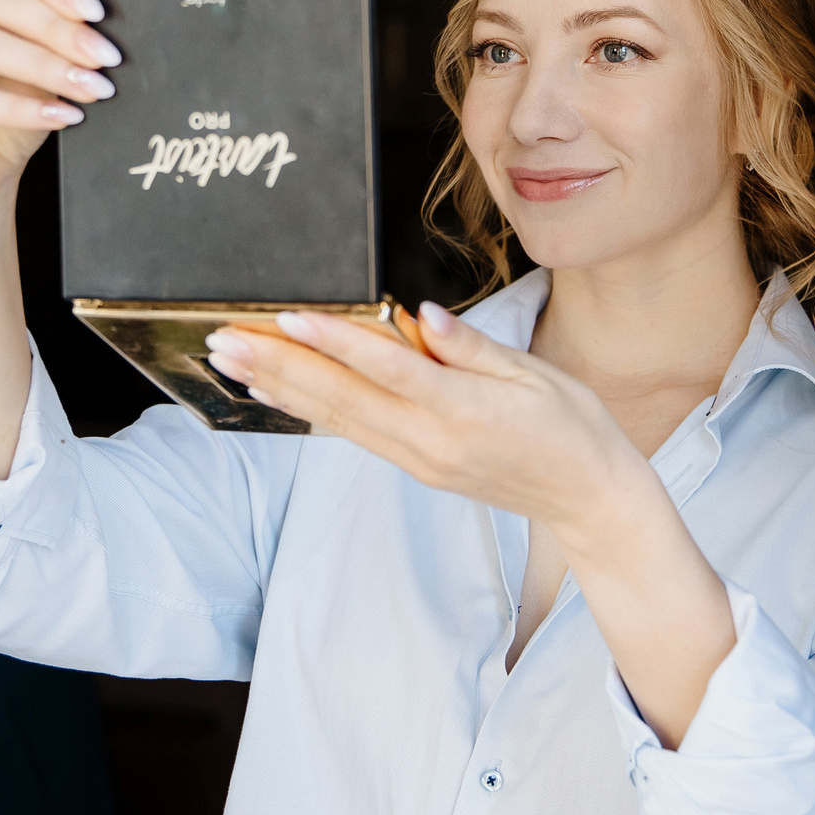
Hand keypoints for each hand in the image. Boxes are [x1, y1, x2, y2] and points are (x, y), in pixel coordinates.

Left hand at [208, 301, 736, 745]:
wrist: (591, 499)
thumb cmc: (573, 426)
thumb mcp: (535, 375)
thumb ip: (471, 347)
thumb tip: (421, 315)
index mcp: (464, 411)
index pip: (386, 370)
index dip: (333, 342)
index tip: (286, 317)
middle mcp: (431, 441)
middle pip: (342, 398)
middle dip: (278, 366)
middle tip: (223, 340)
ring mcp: (419, 461)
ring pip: (338, 419)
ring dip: (281, 389)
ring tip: (232, 363)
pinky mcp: (417, 468)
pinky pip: (355, 435)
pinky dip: (313, 412)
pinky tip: (281, 392)